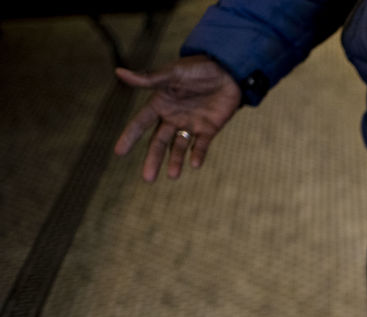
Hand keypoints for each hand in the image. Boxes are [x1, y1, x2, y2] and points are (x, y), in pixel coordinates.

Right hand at [114, 55, 242, 181]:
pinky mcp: (208, 129)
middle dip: (152, 159)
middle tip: (147, 179)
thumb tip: (118, 72)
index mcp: (160, 103)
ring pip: (178, 147)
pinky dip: (198, 155)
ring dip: (175, 161)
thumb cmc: (198, 68)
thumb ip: (149, 78)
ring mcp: (190, 124)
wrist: (228, 71)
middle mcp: (172, 117)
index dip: (129, 137)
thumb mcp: (173, 73)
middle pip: (158, 142)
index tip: (118, 152)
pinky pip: (201, 146)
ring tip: (173, 176)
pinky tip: (194, 164)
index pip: (140, 123)